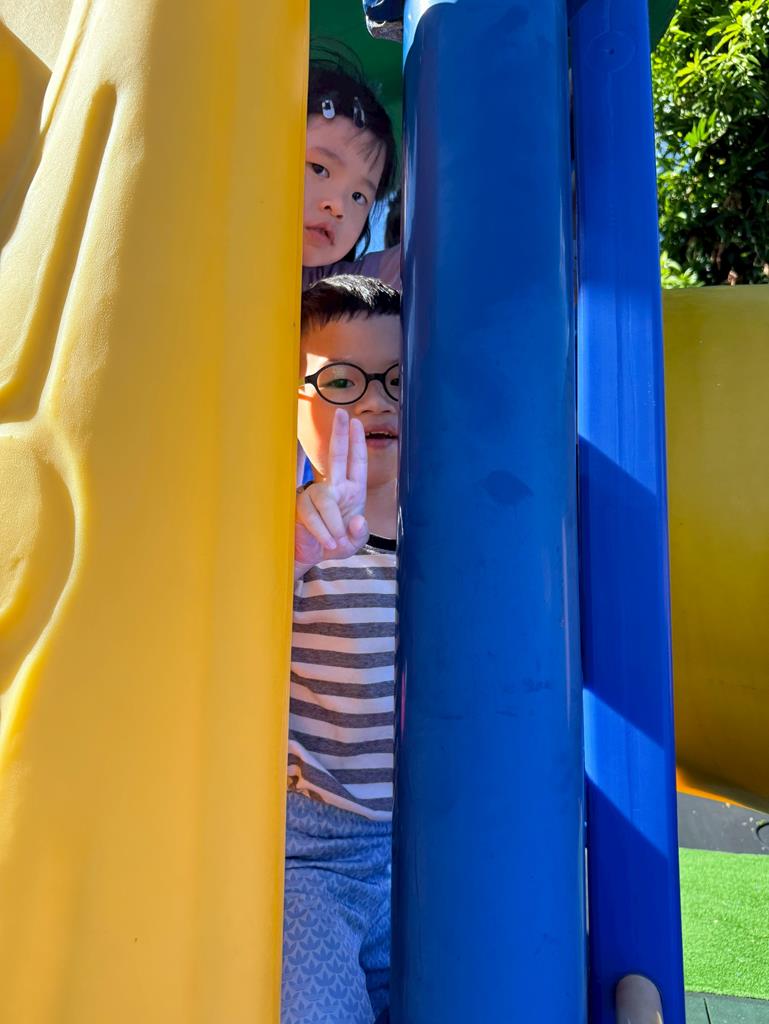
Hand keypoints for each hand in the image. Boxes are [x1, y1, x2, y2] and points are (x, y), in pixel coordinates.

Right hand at [294, 409, 368, 576]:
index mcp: (352, 491)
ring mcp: (316, 495)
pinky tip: (327, 542)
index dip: (357, 443)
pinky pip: (312, 515)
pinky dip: (322, 531)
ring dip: (333, 524)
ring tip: (336, 542)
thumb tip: (356, 519)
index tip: (356, 422)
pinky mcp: (301, 506)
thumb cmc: (336, 544)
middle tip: (342, 413)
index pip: (356, 463)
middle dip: (340, 435)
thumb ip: (359, 533)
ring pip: (325, 500)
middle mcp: (334, 487)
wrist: (313, 557)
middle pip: (336, 457)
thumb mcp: (354, 542)